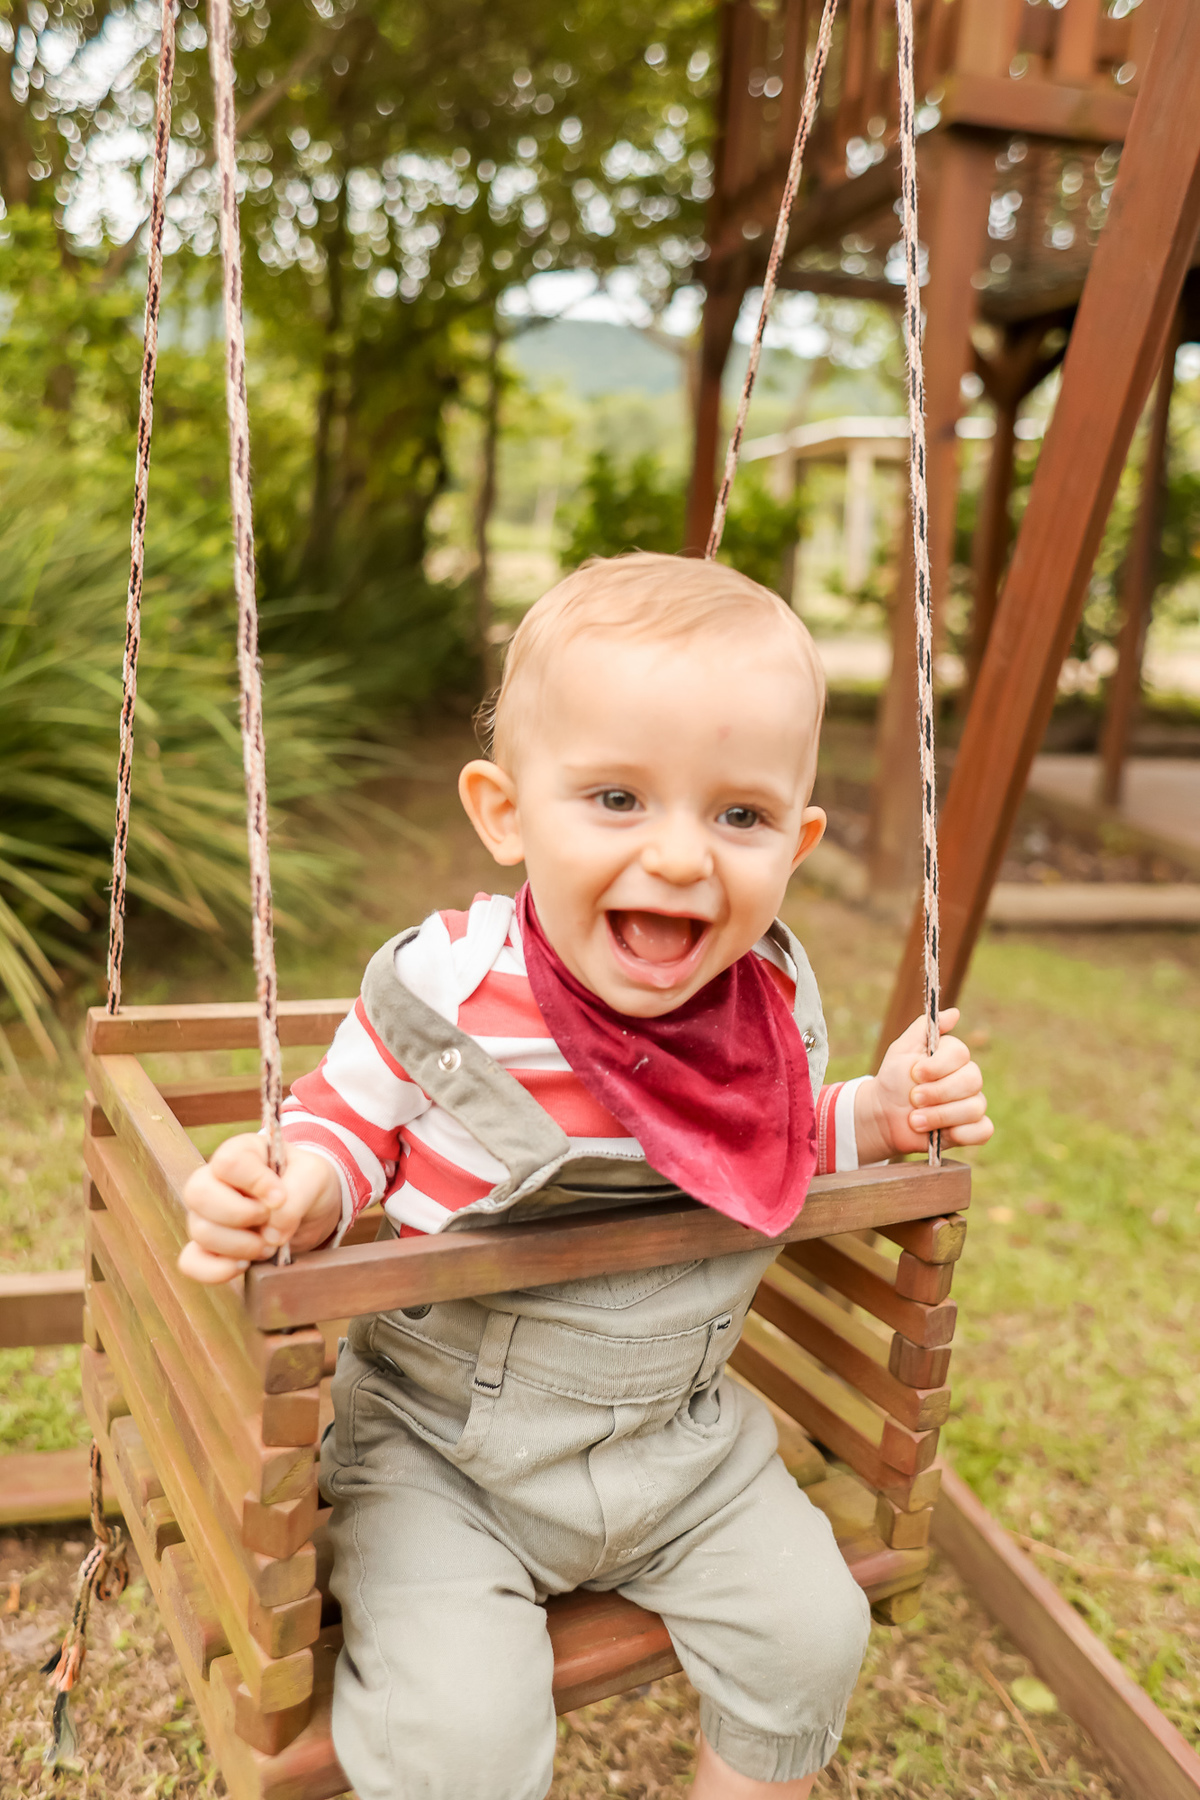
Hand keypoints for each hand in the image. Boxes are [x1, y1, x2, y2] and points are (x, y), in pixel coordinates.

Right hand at [177, 1134, 342, 1284]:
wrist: (311, 1211)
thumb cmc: (307, 1183)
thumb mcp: (314, 1177)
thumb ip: (296, 1197)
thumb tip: (270, 1233)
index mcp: (241, 1152)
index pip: (227, 1163)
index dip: (254, 1183)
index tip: (280, 1197)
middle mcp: (214, 1180)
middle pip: (198, 1194)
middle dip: (240, 1215)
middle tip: (270, 1220)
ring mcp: (206, 1214)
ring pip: (199, 1231)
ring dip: (240, 1245)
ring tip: (269, 1244)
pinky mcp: (207, 1247)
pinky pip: (191, 1262)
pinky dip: (217, 1270)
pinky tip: (245, 1265)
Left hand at [853, 1007, 992, 1162]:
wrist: (883, 1114)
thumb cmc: (894, 1079)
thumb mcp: (902, 1049)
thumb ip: (924, 1028)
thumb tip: (954, 1013)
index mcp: (954, 1057)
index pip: (961, 1054)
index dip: (937, 1066)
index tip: (914, 1073)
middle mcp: (968, 1079)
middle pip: (972, 1081)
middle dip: (938, 1093)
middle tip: (913, 1098)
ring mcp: (972, 1104)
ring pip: (975, 1108)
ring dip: (940, 1116)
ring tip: (914, 1119)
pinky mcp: (971, 1129)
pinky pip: (983, 1131)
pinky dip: (962, 1133)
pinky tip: (940, 1134)